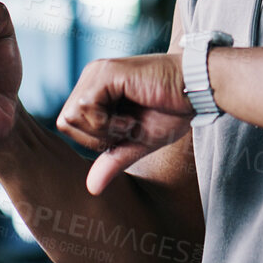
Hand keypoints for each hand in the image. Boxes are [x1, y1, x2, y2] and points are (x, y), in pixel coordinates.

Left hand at [56, 53, 192, 195]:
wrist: (196, 91)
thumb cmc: (172, 111)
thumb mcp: (137, 142)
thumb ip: (112, 160)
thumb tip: (91, 189)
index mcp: (95, 91)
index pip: (69, 125)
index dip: (93, 140)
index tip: (124, 133)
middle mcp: (91, 78)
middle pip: (66, 122)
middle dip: (96, 137)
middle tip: (127, 130)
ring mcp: (97, 73)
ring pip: (72, 116)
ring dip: (103, 130)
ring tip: (130, 123)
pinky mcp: (106, 72)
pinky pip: (85, 107)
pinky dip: (107, 123)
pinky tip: (131, 119)